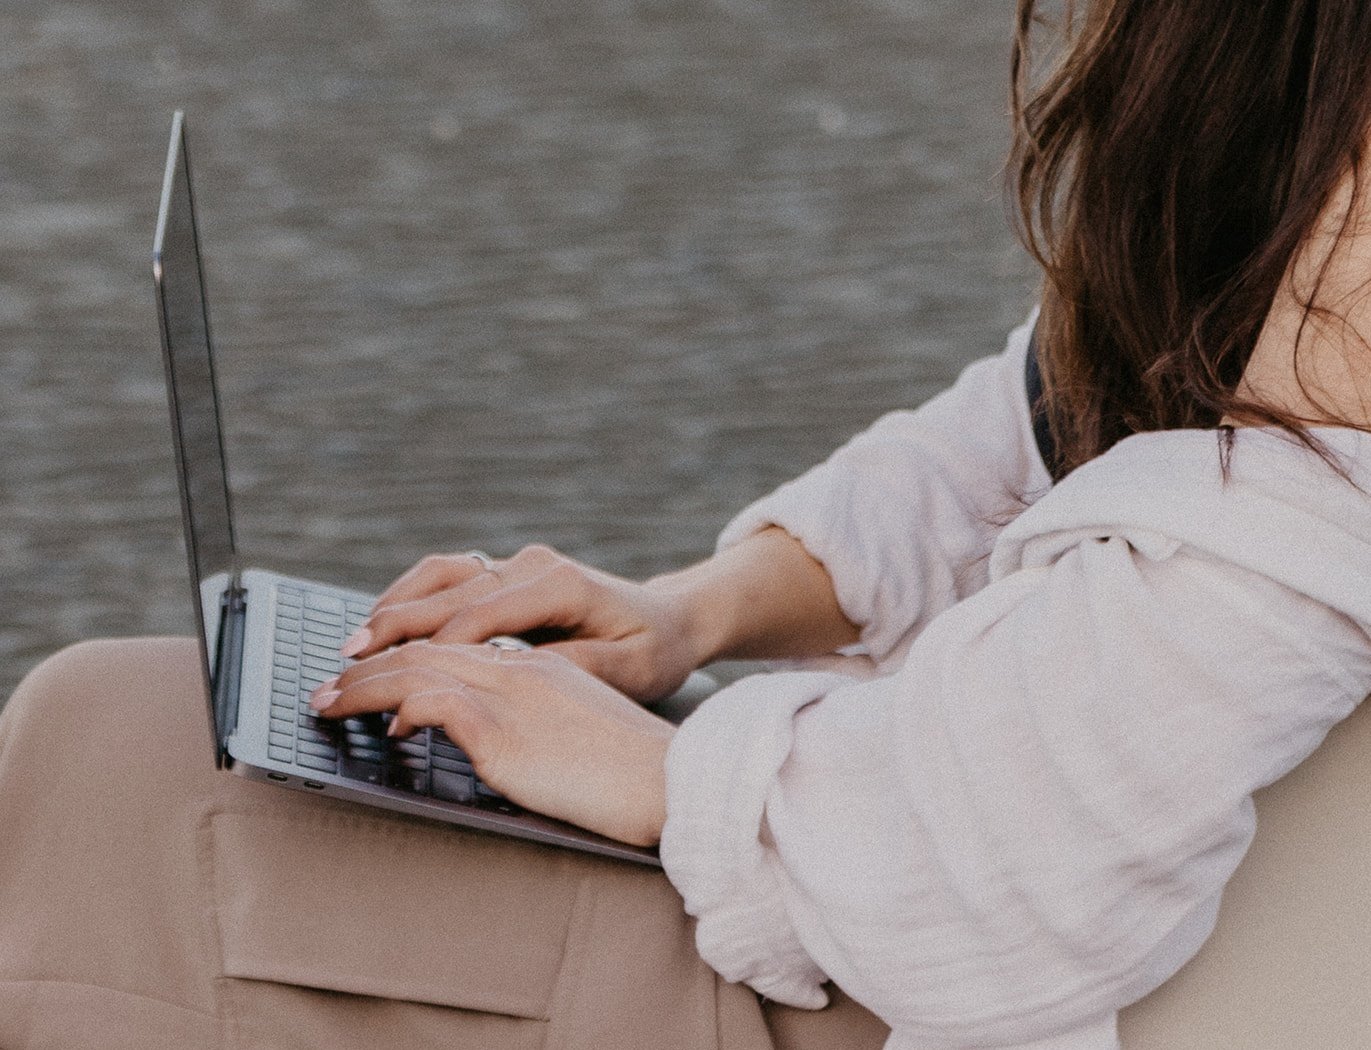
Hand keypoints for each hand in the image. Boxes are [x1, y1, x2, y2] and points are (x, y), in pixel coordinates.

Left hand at [310, 641, 673, 846]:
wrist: (674, 782)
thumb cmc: (636, 775)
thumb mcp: (583, 737)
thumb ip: (540, 728)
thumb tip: (501, 747)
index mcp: (542, 666)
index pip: (459, 644)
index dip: (409, 653)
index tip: (376, 672)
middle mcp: (520, 668)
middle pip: (426, 645)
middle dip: (369, 662)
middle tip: (330, 683)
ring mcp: (511, 692)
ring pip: (415, 665)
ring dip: (361, 682)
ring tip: (327, 701)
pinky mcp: (503, 730)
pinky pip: (429, 701)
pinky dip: (394, 707)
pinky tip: (383, 730)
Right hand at [341, 545, 704, 702]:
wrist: (672, 618)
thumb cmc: (654, 650)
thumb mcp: (628, 669)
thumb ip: (574, 669)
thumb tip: (515, 675)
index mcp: (558, 585)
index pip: (481, 614)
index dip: (434, 648)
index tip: (396, 681)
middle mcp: (531, 565)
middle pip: (449, 591)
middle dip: (393, 626)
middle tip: (345, 661)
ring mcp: (517, 564)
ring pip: (440, 576)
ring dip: (393, 607)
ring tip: (353, 645)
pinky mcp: (508, 573)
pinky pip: (448, 579)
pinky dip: (410, 599)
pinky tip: (380, 626)